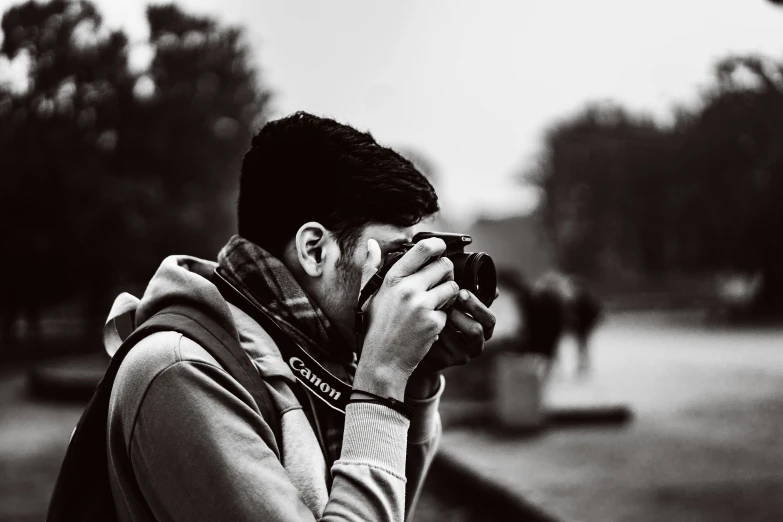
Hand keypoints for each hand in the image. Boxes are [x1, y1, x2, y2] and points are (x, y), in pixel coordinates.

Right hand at [353, 238, 458, 399]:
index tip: (441, 248)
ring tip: (435, 303)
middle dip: (446, 273)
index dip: (438, 245)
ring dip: (449, 294)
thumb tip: (372, 244)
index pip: (423, 249)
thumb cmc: (374, 328)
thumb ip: (370, 267)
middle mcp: (408, 289)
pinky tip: (430, 323)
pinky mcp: (434, 323)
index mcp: (393, 278)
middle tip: (439, 283)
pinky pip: (450, 311)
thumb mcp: (367, 296)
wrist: (382, 361)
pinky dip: (444, 316)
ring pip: (453, 287)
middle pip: (445, 266)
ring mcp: (422, 306)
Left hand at [410, 288, 496, 379]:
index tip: (461, 292)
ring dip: (444, 321)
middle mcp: (476, 345)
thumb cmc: (439, 317)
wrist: (417, 342)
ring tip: (432, 309)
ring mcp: (461, 355)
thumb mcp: (455, 305)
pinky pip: (439, 344)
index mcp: (483, 329)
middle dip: (460, 314)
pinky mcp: (444, 361)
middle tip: (447, 300)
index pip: (489, 320)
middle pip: (477, 330)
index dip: (477, 305)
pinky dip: (431, 330)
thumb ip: (469, 298)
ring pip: (453, 338)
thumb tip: (496, 290)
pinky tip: (421, 322)